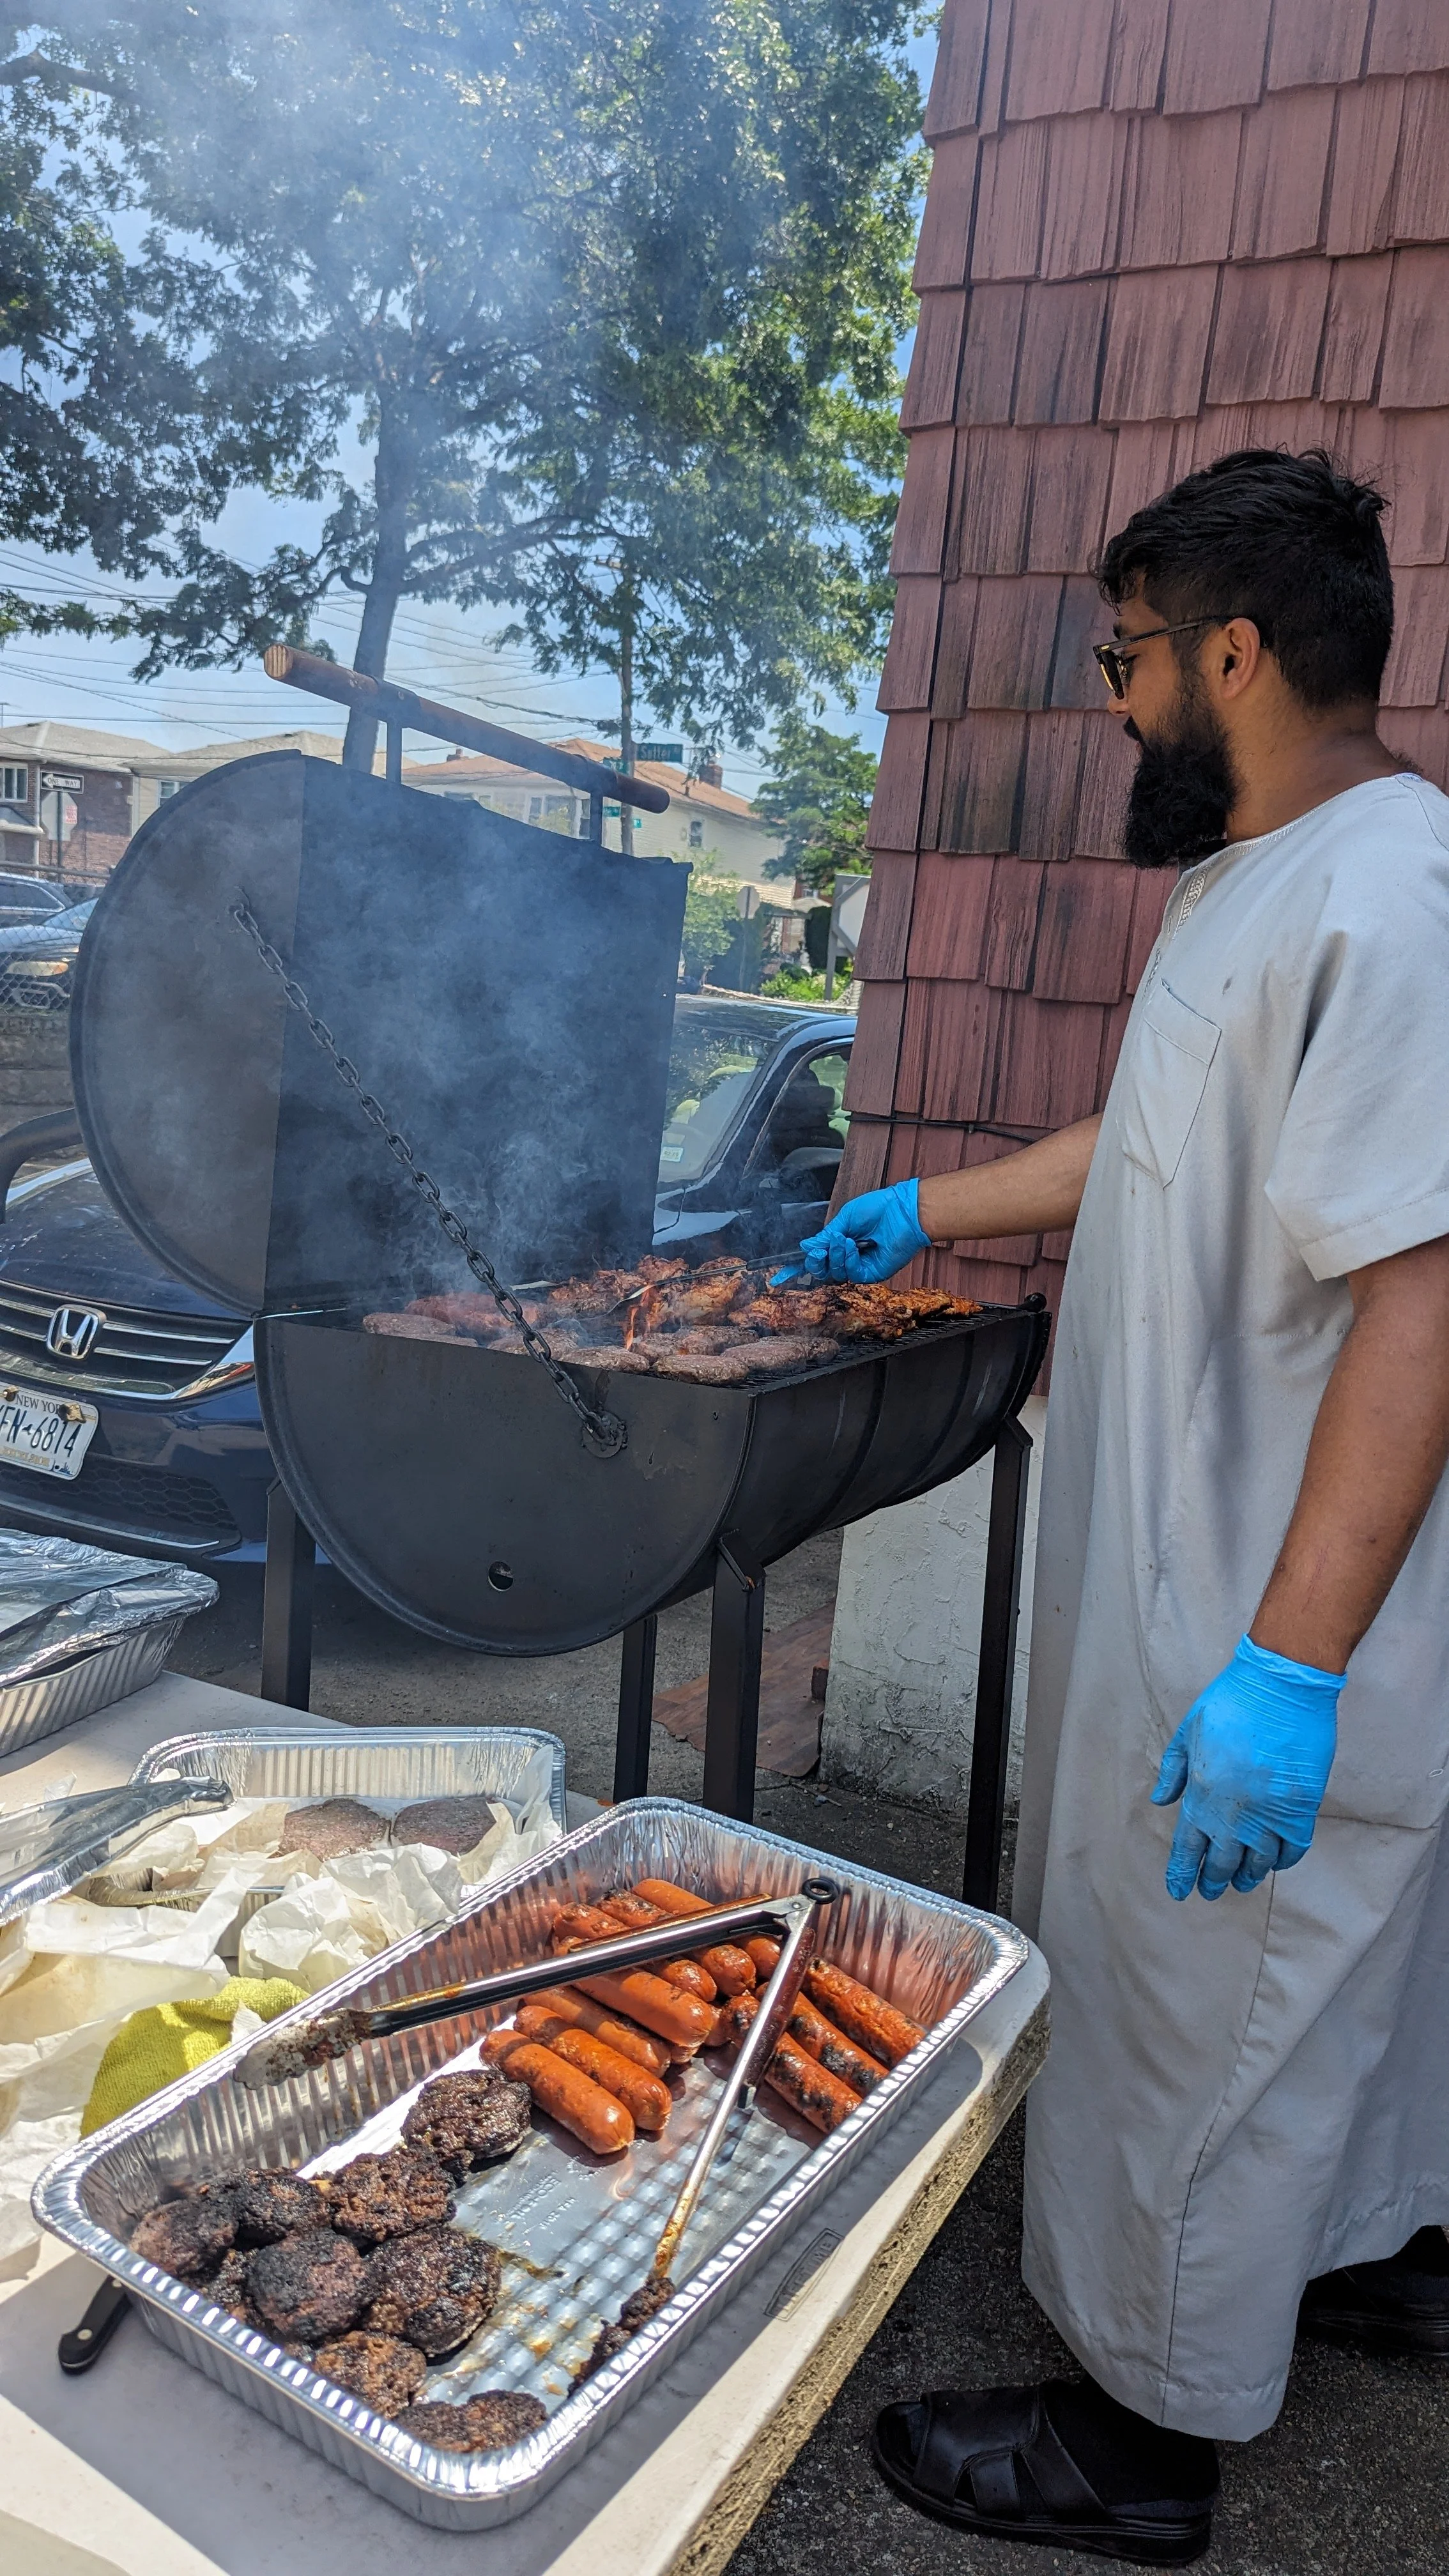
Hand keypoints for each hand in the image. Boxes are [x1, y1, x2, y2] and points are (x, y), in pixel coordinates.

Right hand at [793, 1179, 930, 1285]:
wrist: (902, 1211)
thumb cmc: (879, 1209)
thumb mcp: (844, 1219)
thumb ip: (824, 1235)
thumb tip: (806, 1246)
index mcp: (840, 1243)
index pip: (817, 1258)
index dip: (801, 1264)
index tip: (785, 1270)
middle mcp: (848, 1257)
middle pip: (822, 1271)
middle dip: (816, 1261)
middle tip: (819, 1250)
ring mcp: (860, 1266)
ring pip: (835, 1274)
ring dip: (835, 1256)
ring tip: (844, 1239)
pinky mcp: (872, 1273)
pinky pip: (852, 1274)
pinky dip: (848, 1260)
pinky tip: (853, 1247)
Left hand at [1151, 1634, 1344, 1901]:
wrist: (1282, 1686)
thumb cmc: (1231, 1702)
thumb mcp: (1189, 1731)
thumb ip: (1174, 1770)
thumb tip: (1161, 1801)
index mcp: (1202, 1795)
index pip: (1187, 1848)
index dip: (1182, 1873)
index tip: (1180, 1890)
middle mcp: (1234, 1814)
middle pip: (1221, 1862)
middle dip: (1213, 1880)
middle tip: (1210, 1892)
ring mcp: (1270, 1814)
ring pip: (1258, 1861)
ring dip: (1247, 1875)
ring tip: (1240, 1881)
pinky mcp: (1301, 1809)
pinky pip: (1291, 1849)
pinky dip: (1282, 1860)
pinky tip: (1274, 1862)